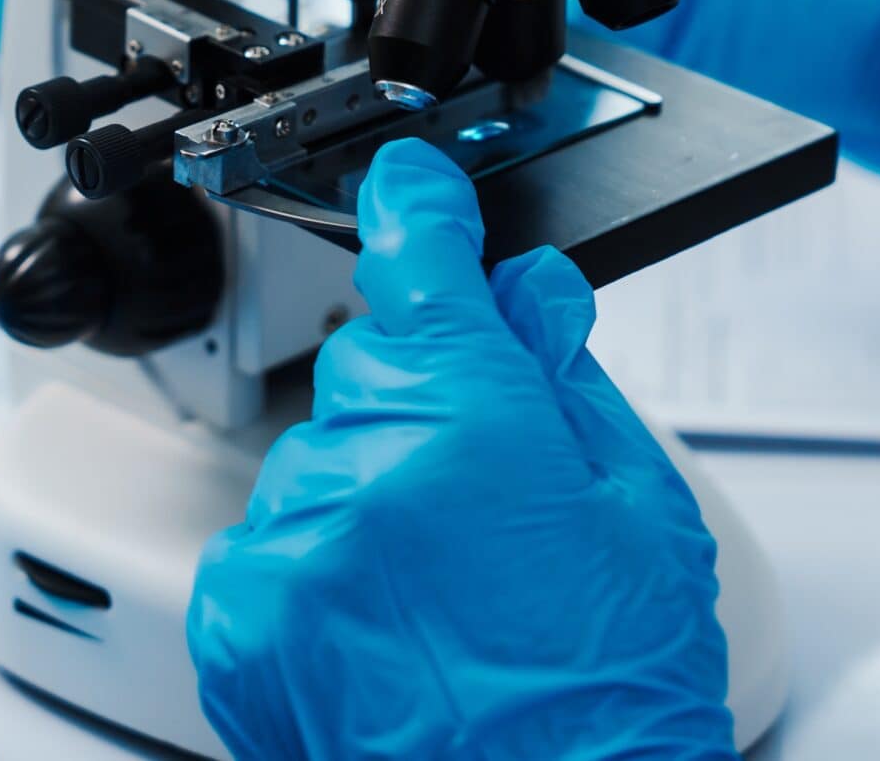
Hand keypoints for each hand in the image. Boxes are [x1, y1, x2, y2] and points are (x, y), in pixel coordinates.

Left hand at [189, 140, 737, 760]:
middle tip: (495, 486)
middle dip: (430, 394)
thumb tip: (531, 296)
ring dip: (373, 485)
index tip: (409, 186)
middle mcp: (362, 468)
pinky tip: (392, 620)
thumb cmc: (609, 694)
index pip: (420, 258)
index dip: (418, 209)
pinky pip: (270, 538)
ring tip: (449, 587)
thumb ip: (567, 380)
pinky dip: (321, 559)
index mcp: (469, 419)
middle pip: (374, 364)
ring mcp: (291, 547)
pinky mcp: (241, 619)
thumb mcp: (638, 511)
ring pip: (322, 455)